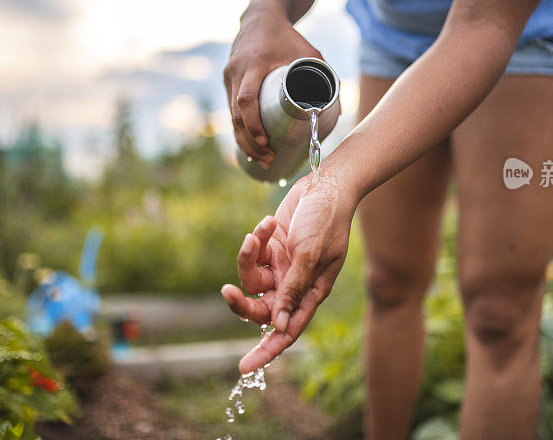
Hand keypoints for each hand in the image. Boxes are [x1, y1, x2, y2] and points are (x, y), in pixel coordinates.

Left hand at [220, 170, 354, 372]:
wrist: (326, 185)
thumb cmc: (326, 220)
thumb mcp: (310, 255)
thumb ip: (293, 289)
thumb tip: (277, 325)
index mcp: (310, 293)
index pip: (286, 330)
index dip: (267, 351)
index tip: (244, 368)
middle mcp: (293, 285)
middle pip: (260, 310)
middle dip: (242, 302)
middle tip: (226, 291)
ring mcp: (280, 267)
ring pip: (250, 280)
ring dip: (248, 257)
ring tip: (257, 234)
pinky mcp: (269, 249)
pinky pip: (251, 255)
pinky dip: (254, 240)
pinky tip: (268, 221)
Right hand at [223, 5, 321, 167]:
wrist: (261, 15)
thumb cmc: (288, 36)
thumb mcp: (310, 54)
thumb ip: (325, 77)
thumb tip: (338, 111)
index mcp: (253, 64)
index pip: (246, 99)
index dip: (253, 124)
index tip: (265, 141)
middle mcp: (236, 71)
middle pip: (235, 114)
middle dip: (249, 141)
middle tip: (268, 158)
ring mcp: (228, 76)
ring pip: (230, 116)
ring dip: (243, 139)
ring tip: (261, 158)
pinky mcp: (228, 80)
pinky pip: (230, 109)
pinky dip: (239, 129)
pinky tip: (248, 144)